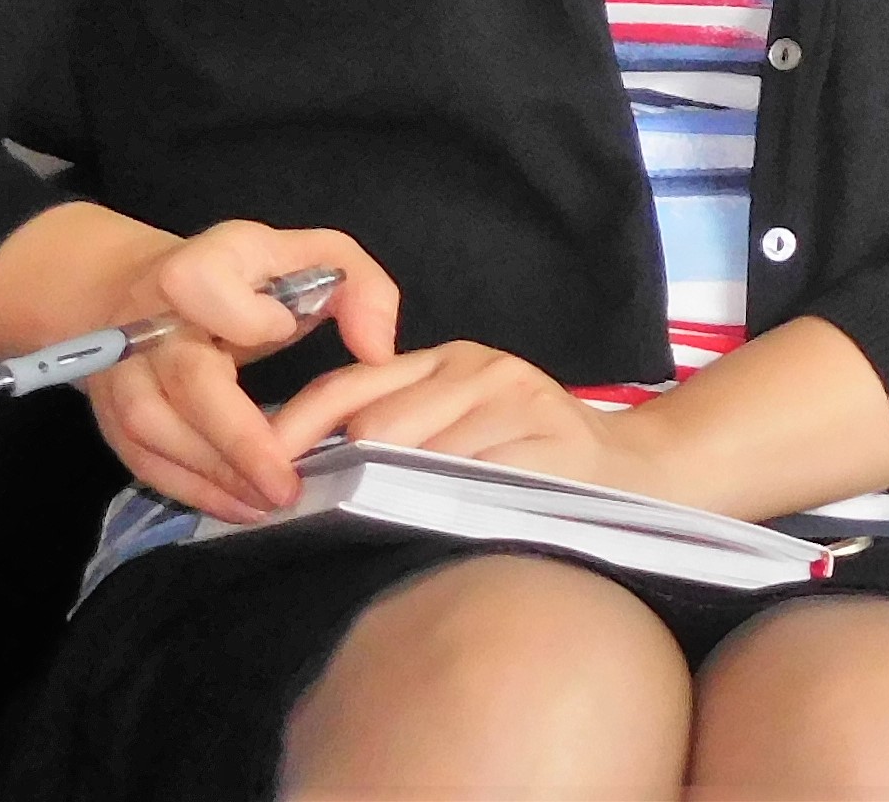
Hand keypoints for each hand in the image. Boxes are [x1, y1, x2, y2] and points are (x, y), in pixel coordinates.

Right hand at [73, 220, 400, 522]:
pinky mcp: (113, 419)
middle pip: (186, 382)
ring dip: (217, 476)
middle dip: (239, 440)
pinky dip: (193, 490)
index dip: (243, 315)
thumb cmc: (247, 276)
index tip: (283, 328)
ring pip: (158, 434)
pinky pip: (145, 462)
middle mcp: (146, 324)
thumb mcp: (311, 255)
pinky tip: (240, 506)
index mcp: (195, 268)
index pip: (202, 286)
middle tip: (287, 484)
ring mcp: (121, 376)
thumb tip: (379, 351)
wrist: (145, 292)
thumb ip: (357, 286)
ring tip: (272, 503)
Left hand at [266, 342, 678, 501]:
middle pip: (374, 420)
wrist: (635, 469)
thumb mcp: (460, 425)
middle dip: (335, 474)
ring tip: (363, 528)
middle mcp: (477, 367)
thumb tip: (298, 477)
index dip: (292, 432)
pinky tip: (428, 527)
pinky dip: (436, 508)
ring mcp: (512, 397)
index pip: (346, 387)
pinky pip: (464, 480)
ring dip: (383, 497)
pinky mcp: (541, 436)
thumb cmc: (532, 457)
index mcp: (445, 359)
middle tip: (299, 518)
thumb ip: (396, 433)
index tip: (253, 481)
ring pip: (415, 452)